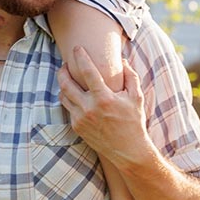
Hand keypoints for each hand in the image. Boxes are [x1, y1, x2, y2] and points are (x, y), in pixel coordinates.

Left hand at [58, 47, 147, 164]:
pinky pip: (68, 108)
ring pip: (63, 96)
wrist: (128, 150)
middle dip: (62, 70)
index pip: (87, 71)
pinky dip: (70, 99)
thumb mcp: (137, 97)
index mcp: (104, 98)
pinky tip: (75, 95)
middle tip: (65, 64)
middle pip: (66, 83)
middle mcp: (89, 108)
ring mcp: (80, 119)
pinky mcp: (77, 127)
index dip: (81, 57)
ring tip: (66, 78)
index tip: (77, 48)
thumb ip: (130, 75)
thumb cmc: (134, 121)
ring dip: (63, 84)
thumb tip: (122, 59)